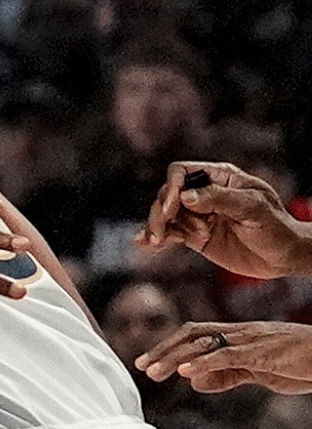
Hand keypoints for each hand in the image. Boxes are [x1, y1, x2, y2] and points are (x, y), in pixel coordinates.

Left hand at [135, 320, 311, 393]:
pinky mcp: (265, 353)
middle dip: (164, 350)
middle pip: (193, 335)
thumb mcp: (258, 372)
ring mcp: (253, 340)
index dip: (169, 345)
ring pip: (205, 344)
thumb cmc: (301, 364)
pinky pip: (230, 356)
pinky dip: (205, 363)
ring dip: (176, 358)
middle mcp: (242, 332)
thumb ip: (228, 375)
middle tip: (141, 366)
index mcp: (239, 334)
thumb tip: (195, 382)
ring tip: (154, 371)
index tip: (146, 360)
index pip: (195, 334)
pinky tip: (187, 372)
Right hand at [137, 162, 311, 278]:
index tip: (173, 207)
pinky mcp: (195, 237)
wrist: (284, 256)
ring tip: (159, 242)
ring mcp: (198, 216)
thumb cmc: (275, 226)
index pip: (181, 172)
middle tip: (166, 230)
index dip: (172, 187)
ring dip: (160, 228)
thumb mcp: (251, 208)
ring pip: (165, 216)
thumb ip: (218, 199)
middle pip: (167, 194)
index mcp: (219, 178)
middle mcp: (204, 194)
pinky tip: (144, 244)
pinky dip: (156, 238)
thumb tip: (184, 196)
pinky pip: (170, 234)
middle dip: (163, 212)